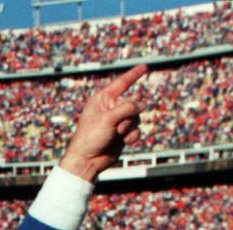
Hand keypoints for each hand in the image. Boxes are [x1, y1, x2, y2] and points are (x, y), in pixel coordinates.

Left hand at [59, 65, 146, 181]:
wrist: (87, 160)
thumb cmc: (90, 137)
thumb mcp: (108, 118)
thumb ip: (127, 108)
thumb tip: (143, 105)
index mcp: (102, 100)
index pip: (121, 83)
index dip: (133, 75)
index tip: (145, 67)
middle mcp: (111, 108)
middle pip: (133, 104)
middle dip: (129, 116)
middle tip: (117, 127)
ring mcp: (117, 121)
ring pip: (137, 117)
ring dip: (130, 127)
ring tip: (117, 134)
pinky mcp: (122, 133)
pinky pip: (136, 129)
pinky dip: (132, 135)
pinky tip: (124, 142)